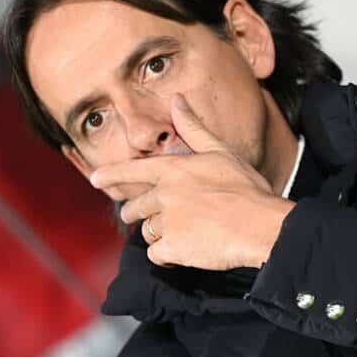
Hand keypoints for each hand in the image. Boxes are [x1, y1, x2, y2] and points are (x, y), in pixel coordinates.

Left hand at [90, 94, 295, 269]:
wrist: (261, 226)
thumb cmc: (246, 188)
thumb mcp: (221, 152)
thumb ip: (194, 127)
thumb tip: (177, 99)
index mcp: (173, 170)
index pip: (132, 170)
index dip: (110, 174)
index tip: (95, 179)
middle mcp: (164, 194)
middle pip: (135, 208)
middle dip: (140, 214)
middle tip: (161, 218)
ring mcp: (166, 222)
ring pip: (148, 232)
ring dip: (161, 235)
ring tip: (187, 234)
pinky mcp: (171, 248)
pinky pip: (156, 255)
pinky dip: (168, 256)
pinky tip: (186, 252)